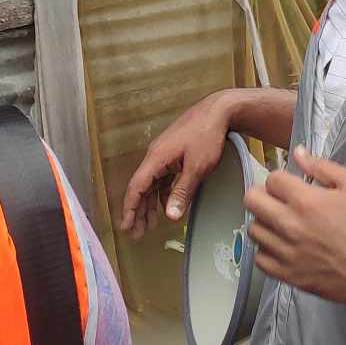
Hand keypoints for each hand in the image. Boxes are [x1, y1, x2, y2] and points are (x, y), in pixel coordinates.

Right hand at [120, 90, 237, 237]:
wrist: (218, 111)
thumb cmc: (207, 134)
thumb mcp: (197, 167)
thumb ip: (182, 192)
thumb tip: (170, 215)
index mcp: (156, 158)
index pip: (137, 187)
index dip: (130, 208)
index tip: (126, 225)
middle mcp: (156, 156)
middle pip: (141, 187)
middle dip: (137, 211)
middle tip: (136, 233)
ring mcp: (164, 155)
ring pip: (152, 184)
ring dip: (150, 204)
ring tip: (149, 225)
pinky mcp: (173, 154)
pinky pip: (162, 178)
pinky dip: (162, 194)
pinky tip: (166, 206)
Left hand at [243, 147, 345, 312]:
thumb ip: (322, 166)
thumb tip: (298, 152)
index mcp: (305, 201)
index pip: (272, 179)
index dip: (281, 179)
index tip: (291, 186)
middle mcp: (289, 225)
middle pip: (251, 200)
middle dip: (264, 194)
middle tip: (279, 201)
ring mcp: (286, 252)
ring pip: (253, 229)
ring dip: (265, 222)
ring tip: (282, 224)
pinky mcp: (287, 275)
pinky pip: (260, 258)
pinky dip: (267, 250)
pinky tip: (282, 246)